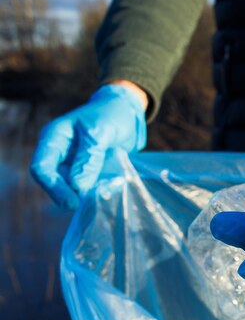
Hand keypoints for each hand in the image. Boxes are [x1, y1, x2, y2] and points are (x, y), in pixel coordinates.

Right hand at [30, 84, 146, 208]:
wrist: (128, 113)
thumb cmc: (111, 115)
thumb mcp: (100, 131)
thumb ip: (89, 156)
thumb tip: (77, 186)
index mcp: (54, 138)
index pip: (42, 167)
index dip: (53, 187)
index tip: (71, 202)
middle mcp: (60, 153)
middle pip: (54, 181)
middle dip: (67, 195)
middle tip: (83, 206)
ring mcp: (74, 164)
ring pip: (71, 187)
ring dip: (83, 195)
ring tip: (98, 199)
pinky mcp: (89, 171)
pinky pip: (87, 186)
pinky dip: (94, 192)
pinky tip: (104, 195)